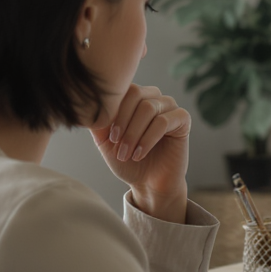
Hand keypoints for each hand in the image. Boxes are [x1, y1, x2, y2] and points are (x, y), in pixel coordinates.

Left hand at [91, 84, 190, 222]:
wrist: (148, 183)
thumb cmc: (127, 160)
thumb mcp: (105, 140)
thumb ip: (98, 121)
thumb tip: (87, 105)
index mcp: (136, 98)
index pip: (123, 88)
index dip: (114, 111)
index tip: (110, 137)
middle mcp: (154, 97)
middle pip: (136, 94)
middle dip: (123, 122)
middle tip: (117, 145)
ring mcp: (170, 107)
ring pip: (149, 108)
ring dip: (134, 134)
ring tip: (127, 153)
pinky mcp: (183, 119)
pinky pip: (164, 121)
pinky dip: (148, 139)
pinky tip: (140, 154)